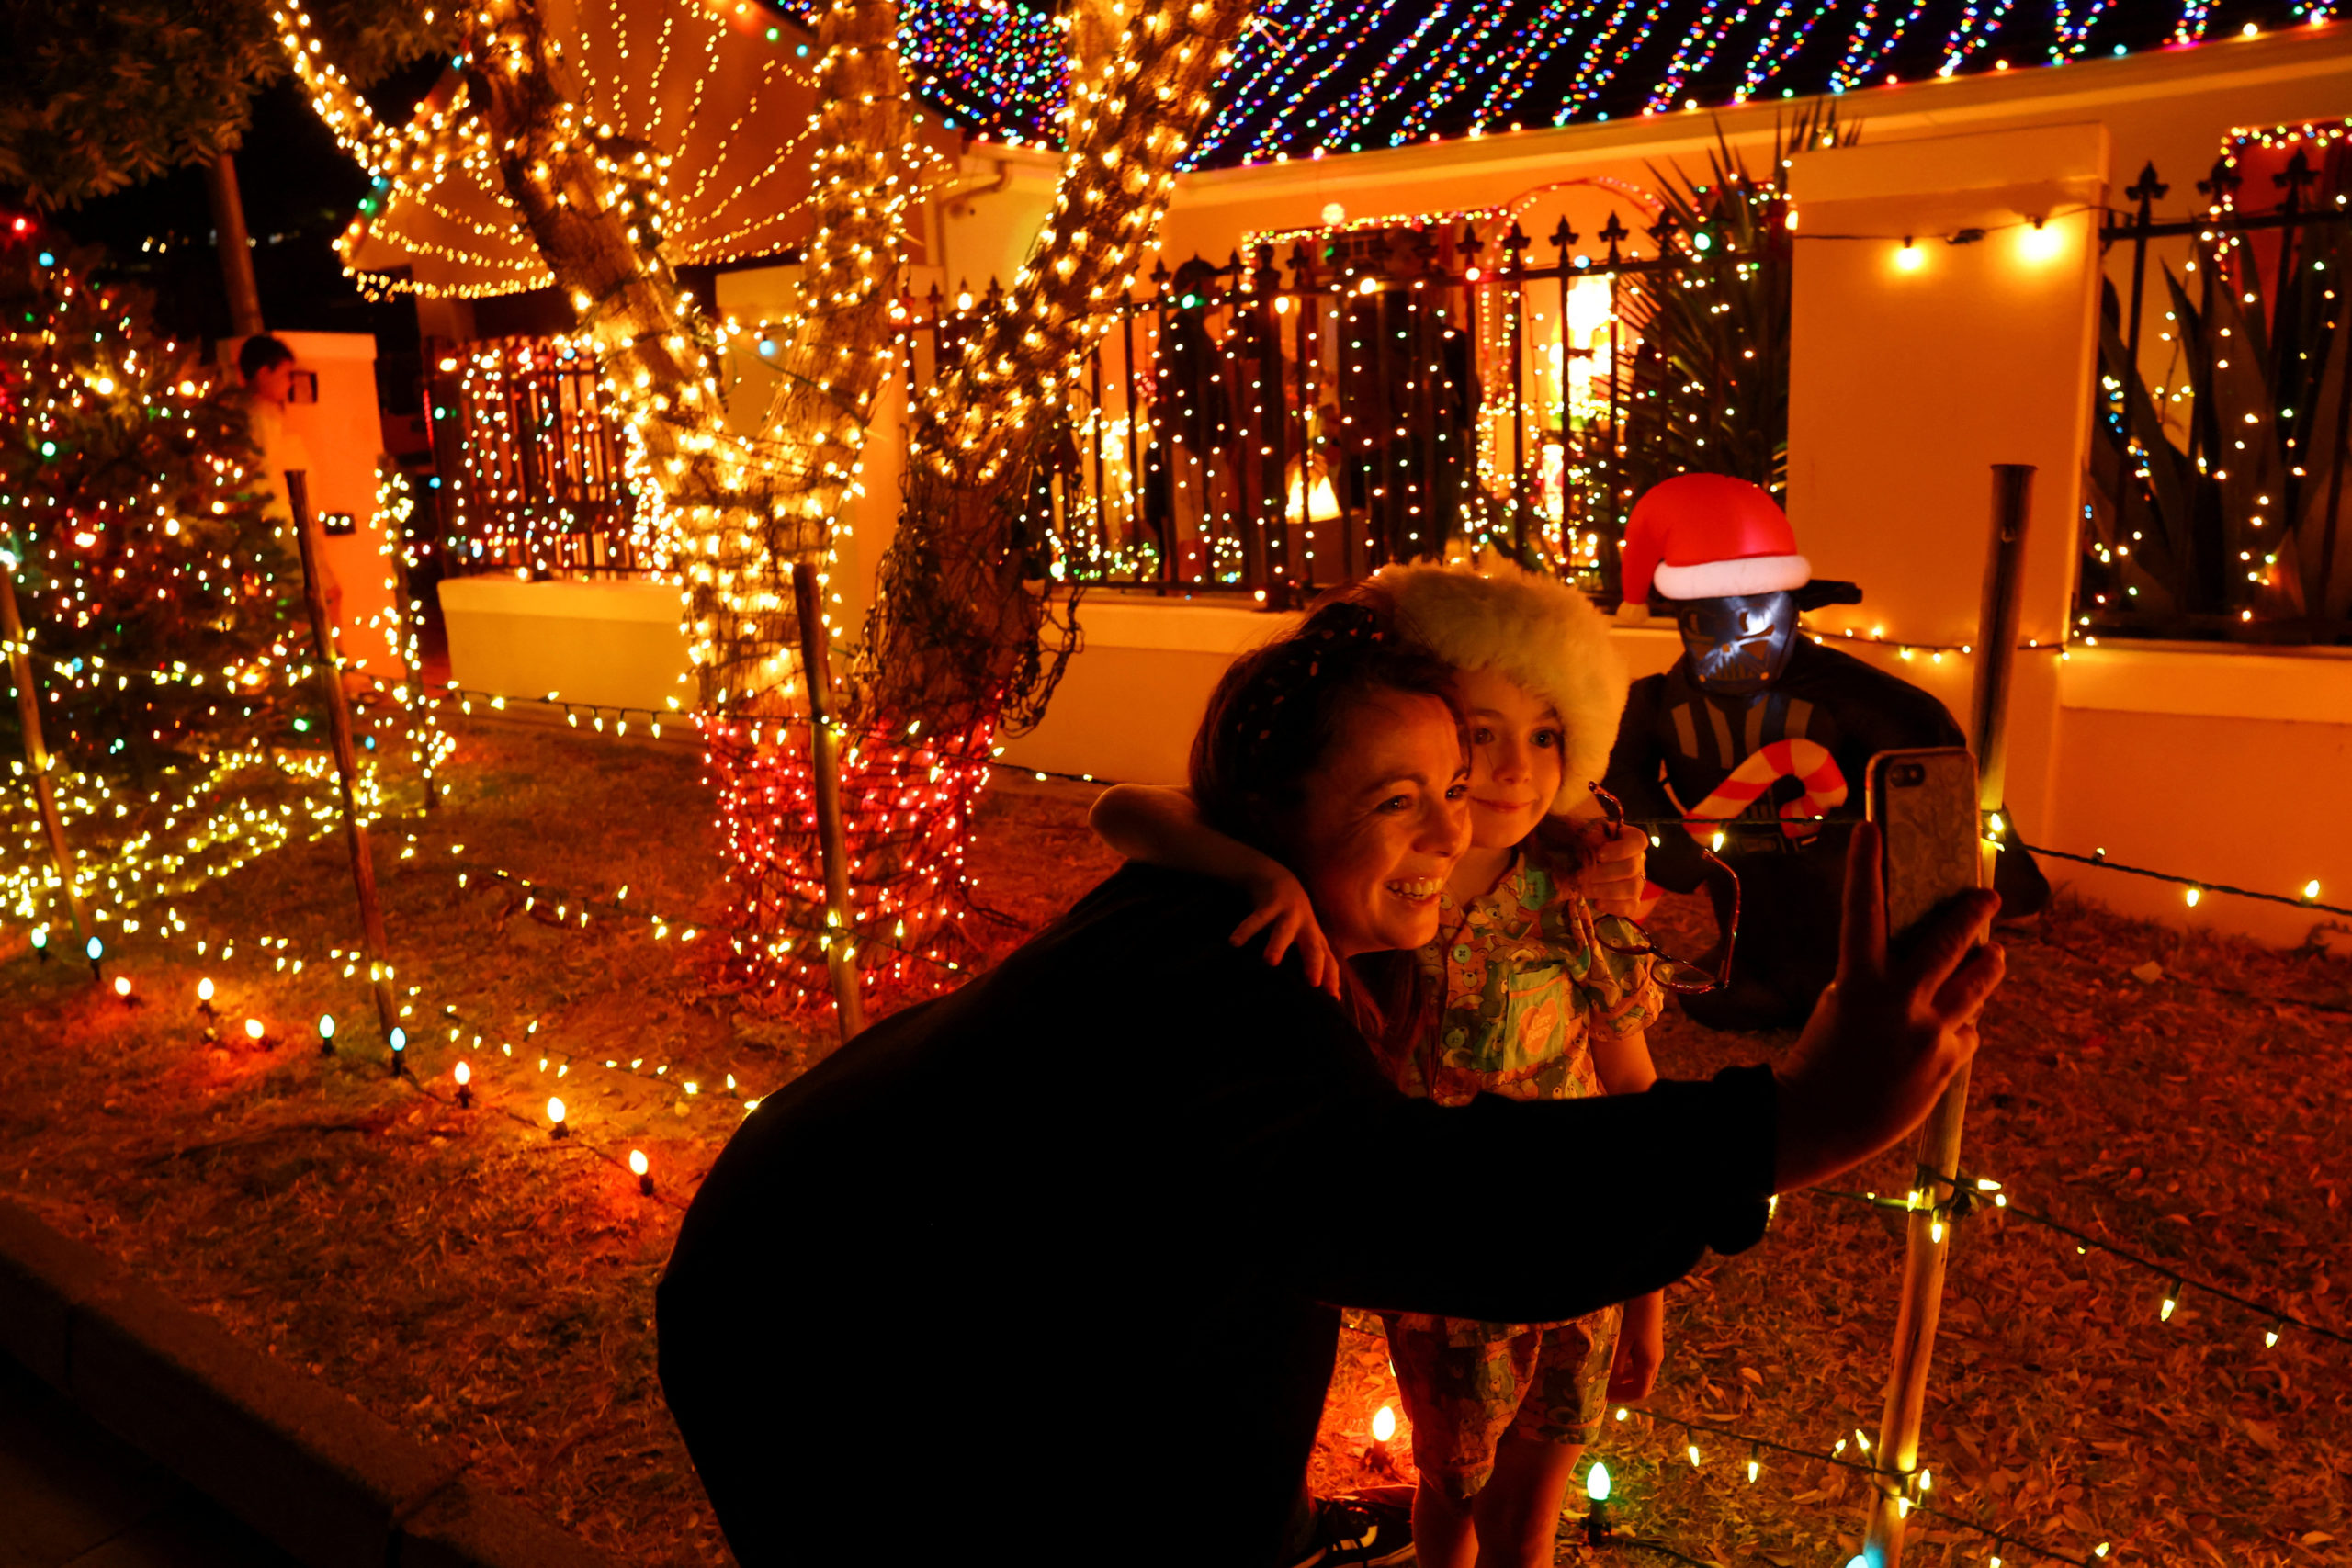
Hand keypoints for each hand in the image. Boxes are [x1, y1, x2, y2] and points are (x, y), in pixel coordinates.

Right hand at [1230, 866, 1340, 1000]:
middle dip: (1314, 963)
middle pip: (1313, 946)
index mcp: (1315, 936)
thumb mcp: (1305, 935)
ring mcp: (1289, 912)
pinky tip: (1234, 943)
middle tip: (1312, 983)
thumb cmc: (1292, 916)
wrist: (1277, 876)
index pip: (1327, 959)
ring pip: (1284, 931)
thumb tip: (1328, 994)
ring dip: (1278, 945)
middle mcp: (1305, 925)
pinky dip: (1245, 929)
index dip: (1331, 977)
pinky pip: (1257, 918)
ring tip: (1270, 962)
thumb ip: (1313, 960)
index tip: (1332, 998)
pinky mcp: (1270, 902)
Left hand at [1541, 816, 1646, 916]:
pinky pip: (1629, 907)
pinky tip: (1596, 903)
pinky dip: (1613, 906)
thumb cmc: (1578, 843)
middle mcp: (1637, 860)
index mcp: (1628, 838)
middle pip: (1631, 868)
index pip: (1637, 841)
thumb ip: (1590, 836)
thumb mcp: (1581, 833)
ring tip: (1583, 889)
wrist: (1570, 863)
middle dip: (1603, 873)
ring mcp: (1636, 881)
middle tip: (1580, 876)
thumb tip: (1599, 845)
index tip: (1599, 854)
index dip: (1621, 849)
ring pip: (1632, 888)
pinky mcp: (1630, 901)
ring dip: (1605, 890)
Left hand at [1606, 1290, 1664, 1399]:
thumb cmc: (1635, 1317)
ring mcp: (1655, 1353)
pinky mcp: (1651, 1346)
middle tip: (1603, 1390)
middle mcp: (1655, 1361)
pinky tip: (1614, 1362)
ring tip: (1606, 1378)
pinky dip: (1627, 1369)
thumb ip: (1615, 1364)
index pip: (1640, 1392)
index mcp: (1649, 1363)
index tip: (1605, 1398)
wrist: (1648, 1295)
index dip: (1622, 1398)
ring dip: (1624, 1381)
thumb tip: (1609, 1384)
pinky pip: (1640, 1365)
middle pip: (1641, 1386)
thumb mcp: (1622, 1341)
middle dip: (1623, 1391)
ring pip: (1640, 1376)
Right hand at [1772, 821, 2004, 1192]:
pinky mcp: (1949, 1060)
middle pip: (1952, 940)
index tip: (1870, 828)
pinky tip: (1940, 1039)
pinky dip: (1956, 1028)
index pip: (1862, 911)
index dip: (1865, 866)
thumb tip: (1933, 966)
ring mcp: (1930, 1031)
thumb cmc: (1824, 1058)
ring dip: (1989, 964)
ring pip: (1979, 982)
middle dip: (1975, 911)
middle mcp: (1899, 1001)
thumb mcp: (1842, 1006)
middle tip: (1989, 895)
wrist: (1822, 1122)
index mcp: (1858, 982)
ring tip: (1996, 956)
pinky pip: (1966, 1031)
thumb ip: (1881, 982)